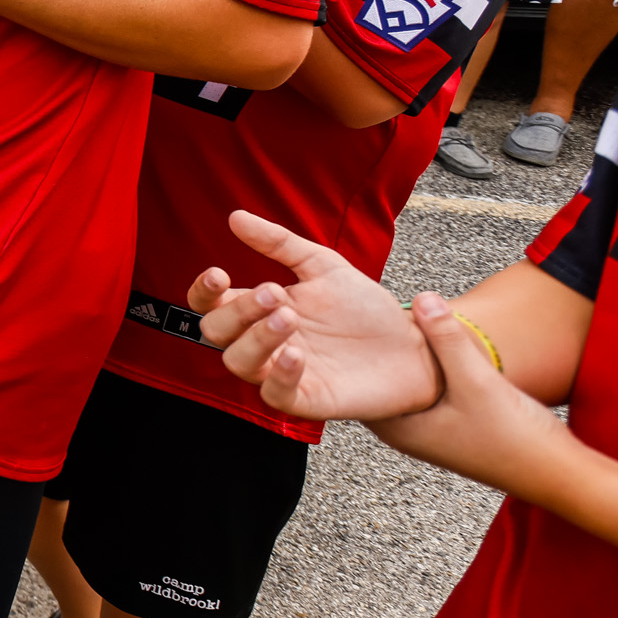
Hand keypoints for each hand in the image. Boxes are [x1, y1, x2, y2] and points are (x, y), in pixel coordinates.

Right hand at [188, 211, 437, 419]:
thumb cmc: (365, 309)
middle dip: (237, 312)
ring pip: (239, 363)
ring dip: (256, 339)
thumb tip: (236, 217)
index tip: (219, 273)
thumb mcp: (324, 266)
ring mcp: (281, 372)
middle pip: (216, 333)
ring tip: (288, 317)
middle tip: (274, 293)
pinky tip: (297, 355)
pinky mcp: (306, 399)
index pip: (211, 305)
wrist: (413, 347)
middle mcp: (264, 342)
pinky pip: (275, 395)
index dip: (204, 292)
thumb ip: (279, 243)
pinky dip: (280, 375)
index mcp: (260, 310)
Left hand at [365, 291, 571, 493]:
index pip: (362, 382)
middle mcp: (406, 432)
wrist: (558, 473)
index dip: (363, 350)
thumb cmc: (516, 439)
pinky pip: (429, 389)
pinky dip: (431, 368)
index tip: (366, 318)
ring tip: (412, 320)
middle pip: (382, 381)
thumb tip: (422, 299)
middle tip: (386, 312)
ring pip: (407, 384)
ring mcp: (428, 430)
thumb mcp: (477, 380)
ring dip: (411, 358)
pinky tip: (440, 345)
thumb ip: (448, 339)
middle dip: (384, 350)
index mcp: (398, 428)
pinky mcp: (450, 425)